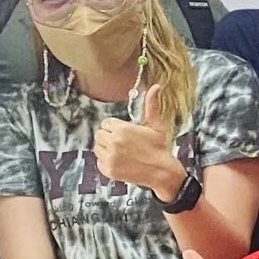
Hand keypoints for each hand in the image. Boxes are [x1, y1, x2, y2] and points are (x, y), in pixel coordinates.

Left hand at [94, 82, 186, 199]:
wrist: (162, 171)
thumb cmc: (159, 148)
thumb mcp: (155, 125)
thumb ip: (151, 105)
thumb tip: (156, 87)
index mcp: (123, 129)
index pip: (106, 123)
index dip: (114, 128)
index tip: (124, 134)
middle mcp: (114, 142)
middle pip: (99, 135)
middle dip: (108, 138)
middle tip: (121, 144)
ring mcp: (111, 157)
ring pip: (97, 148)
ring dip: (105, 149)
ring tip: (120, 152)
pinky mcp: (109, 170)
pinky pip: (99, 163)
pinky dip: (106, 163)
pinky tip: (119, 162)